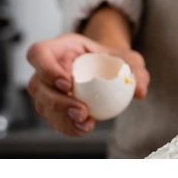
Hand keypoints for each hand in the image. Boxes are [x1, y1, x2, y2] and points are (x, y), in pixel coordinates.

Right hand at [26, 33, 149, 135]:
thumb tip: (140, 91)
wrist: (111, 70)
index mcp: (60, 48)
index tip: (67, 83)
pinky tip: (84, 128)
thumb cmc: (115, 59)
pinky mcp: (53, 106)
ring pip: (42, 105)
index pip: (39, 53)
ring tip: (85, 123)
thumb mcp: (129, 59)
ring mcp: (47, 89)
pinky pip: (53, 119)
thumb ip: (135, 71)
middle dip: (57, 101)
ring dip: (62, 118)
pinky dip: (68, 126)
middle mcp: (47, 68)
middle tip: (82, 111)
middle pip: (37, 85)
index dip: (46, 68)